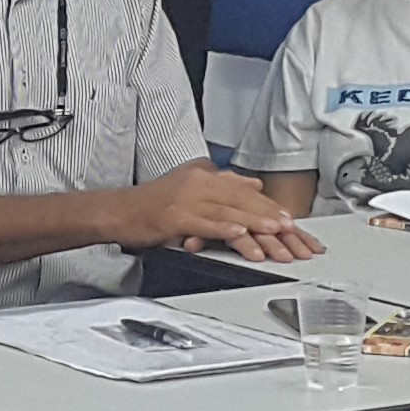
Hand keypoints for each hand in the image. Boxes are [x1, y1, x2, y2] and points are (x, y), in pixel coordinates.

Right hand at [124, 162, 316, 260]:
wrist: (118, 211)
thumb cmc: (152, 203)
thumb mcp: (190, 187)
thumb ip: (222, 185)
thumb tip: (252, 184)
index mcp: (203, 175)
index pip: (243, 190)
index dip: (268, 204)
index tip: (288, 217)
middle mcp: (196, 183)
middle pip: (240, 198)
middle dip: (268, 213)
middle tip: (290, 227)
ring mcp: (185, 199)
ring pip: (227, 211)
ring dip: (254, 222)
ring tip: (274, 231)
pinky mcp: (175, 216)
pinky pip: (205, 223)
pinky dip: (225, 230)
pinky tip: (240, 235)